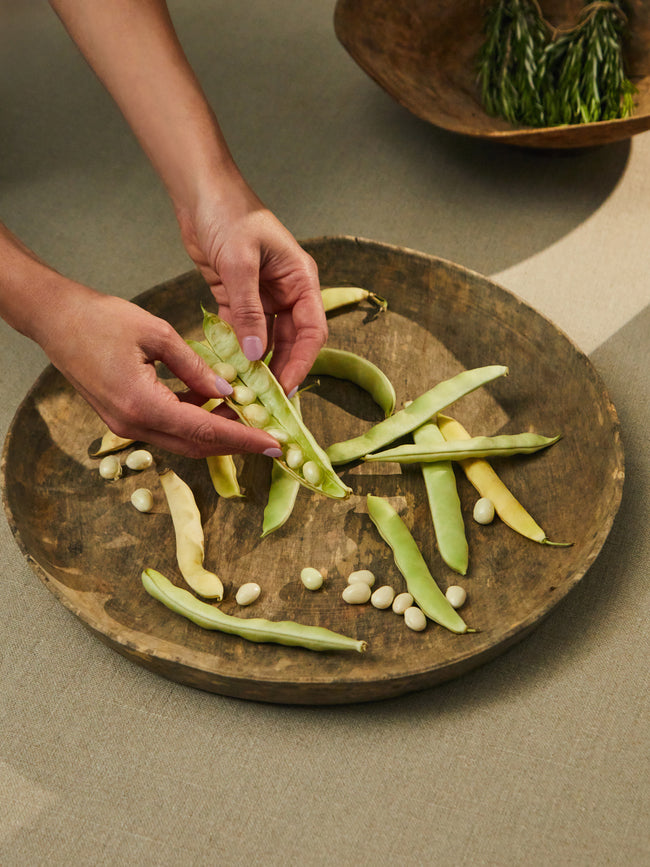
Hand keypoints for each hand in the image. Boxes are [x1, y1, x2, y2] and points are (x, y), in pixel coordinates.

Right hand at [38, 285, 284, 457]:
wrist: (54, 320)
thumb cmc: (101, 319)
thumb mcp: (157, 334)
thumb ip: (194, 366)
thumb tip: (226, 389)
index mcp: (143, 405)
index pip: (206, 431)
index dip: (244, 439)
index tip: (273, 443)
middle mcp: (134, 425)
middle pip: (196, 445)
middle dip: (236, 443)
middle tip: (270, 438)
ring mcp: (125, 426)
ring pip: (182, 440)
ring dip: (216, 432)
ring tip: (248, 417)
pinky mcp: (123, 418)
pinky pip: (167, 427)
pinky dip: (194, 420)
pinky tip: (213, 401)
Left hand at [176, 175, 327, 395]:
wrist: (199, 191)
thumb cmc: (229, 214)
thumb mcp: (240, 262)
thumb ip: (249, 310)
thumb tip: (257, 354)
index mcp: (300, 279)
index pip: (312, 330)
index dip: (303, 361)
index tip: (286, 387)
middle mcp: (286, 291)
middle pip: (291, 340)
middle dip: (280, 369)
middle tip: (266, 399)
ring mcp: (262, 296)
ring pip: (266, 339)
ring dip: (257, 363)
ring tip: (246, 390)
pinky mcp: (237, 297)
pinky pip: (242, 331)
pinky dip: (236, 349)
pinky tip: (228, 368)